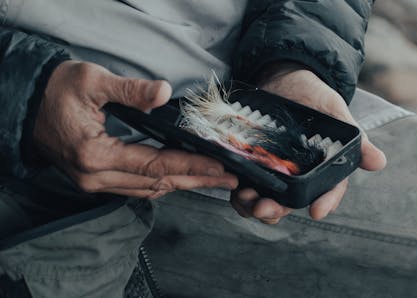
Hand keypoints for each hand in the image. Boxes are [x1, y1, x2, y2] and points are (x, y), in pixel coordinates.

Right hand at [33, 61, 237, 197]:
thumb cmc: (55, 92)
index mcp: (95, 154)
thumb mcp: (91, 81)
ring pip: (147, 190)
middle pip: (156, 184)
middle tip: (227, 180)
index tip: (218, 167)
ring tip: (210, 180)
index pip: (155, 165)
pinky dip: (160, 183)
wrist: (26, 107)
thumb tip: (164, 92)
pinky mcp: (94, 180)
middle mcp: (95, 176)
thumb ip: (130, 90)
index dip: (190, 166)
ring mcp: (93, 182)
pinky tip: (179, 179)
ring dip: (181, 184)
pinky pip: (135, 187)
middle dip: (195, 181)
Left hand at [231, 65, 385, 223]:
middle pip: (291, 201)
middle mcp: (298, 172)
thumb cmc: (313, 94)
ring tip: (245, 200)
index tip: (317, 212)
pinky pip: (245, 182)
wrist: (282, 76)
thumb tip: (380, 163)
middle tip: (264, 209)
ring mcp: (274, 168)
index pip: (328, 189)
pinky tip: (233, 189)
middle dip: (277, 210)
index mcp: (322, 165)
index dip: (325, 202)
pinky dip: (238, 190)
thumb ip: (354, 137)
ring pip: (266, 197)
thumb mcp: (334, 110)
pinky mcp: (252, 160)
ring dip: (254, 205)